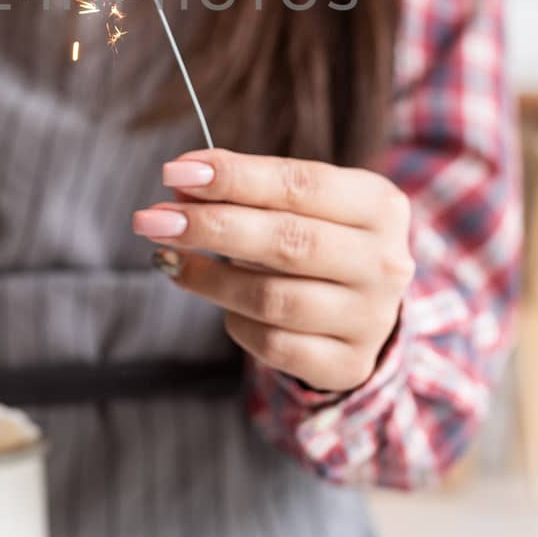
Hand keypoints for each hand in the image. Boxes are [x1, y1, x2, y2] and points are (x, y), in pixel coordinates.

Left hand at [133, 149, 414, 394]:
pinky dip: (236, 321)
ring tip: (169, 259)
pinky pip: (273, 344)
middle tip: (153, 220)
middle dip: (210, 227)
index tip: (174, 173)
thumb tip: (181, 182)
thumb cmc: (319, 238)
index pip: (299, 184)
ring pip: (272, 297)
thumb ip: (247, 190)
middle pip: (286, 241)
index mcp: (378, 205)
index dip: (234, 177)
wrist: (363, 308)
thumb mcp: (299, 204)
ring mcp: (370, 317)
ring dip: (209, 277)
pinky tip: (221, 303)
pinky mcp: (348, 363)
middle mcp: (384, 261)